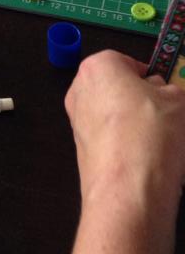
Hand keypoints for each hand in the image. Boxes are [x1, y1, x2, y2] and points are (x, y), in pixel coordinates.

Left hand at [65, 50, 184, 207]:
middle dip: (145, 102)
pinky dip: (129, 147)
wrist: (127, 190)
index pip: (128, 63)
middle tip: (169, 118)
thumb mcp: (178, 101)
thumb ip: (169, 90)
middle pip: (119, 90)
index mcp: (97, 66)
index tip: (168, 94)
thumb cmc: (151, 133)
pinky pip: (113, 141)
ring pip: (117, 118)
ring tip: (165, 144)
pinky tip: (150, 162)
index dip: (151, 78)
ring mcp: (78, 122)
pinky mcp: (82, 151)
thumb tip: (161, 91)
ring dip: (139, 127)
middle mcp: (80, 89)